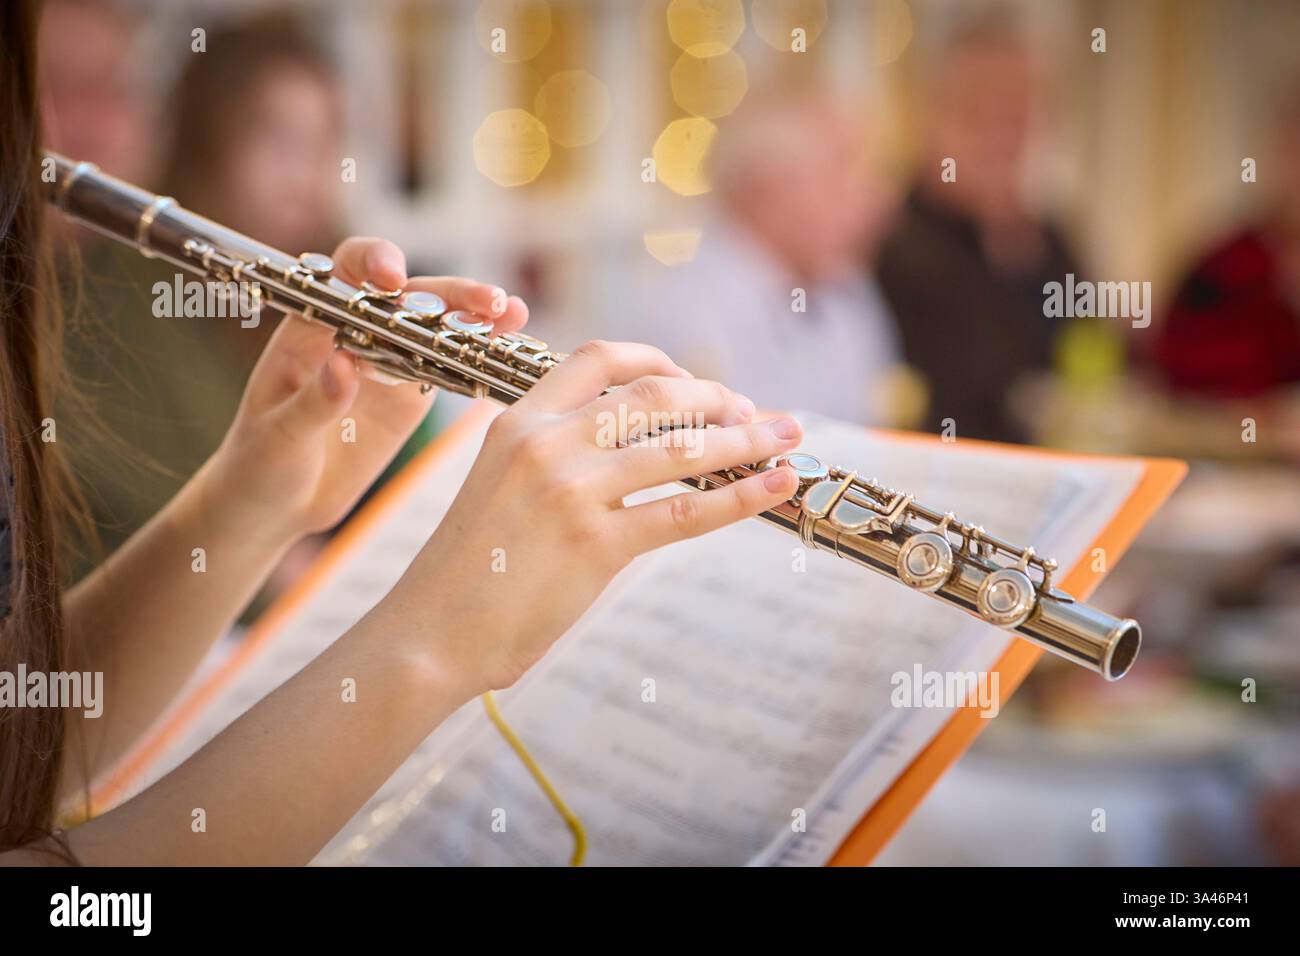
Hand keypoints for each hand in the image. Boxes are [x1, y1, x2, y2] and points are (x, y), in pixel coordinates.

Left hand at [198, 237, 528, 545]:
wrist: (278, 504)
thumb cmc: (260, 463)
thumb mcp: (277, 436)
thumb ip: (312, 401)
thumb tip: (344, 365)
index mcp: (311, 327)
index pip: (344, 273)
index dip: (371, 264)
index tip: (392, 278)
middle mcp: (356, 334)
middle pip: (409, 295)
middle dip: (450, 293)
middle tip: (486, 302)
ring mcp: (389, 364)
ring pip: (438, 329)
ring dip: (477, 319)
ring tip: (512, 316)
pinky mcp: (412, 396)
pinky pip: (449, 371)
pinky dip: (480, 360)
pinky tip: (511, 352)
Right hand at [376, 340, 802, 697]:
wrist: (429, 633)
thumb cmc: (469, 566)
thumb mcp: (498, 482)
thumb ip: (553, 451)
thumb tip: (631, 443)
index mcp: (519, 418)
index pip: (603, 357)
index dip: (661, 361)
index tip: (696, 381)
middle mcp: (547, 442)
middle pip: (657, 395)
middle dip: (720, 398)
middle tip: (756, 415)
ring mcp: (573, 491)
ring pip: (684, 448)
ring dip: (748, 440)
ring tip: (788, 440)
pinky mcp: (596, 545)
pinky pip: (688, 511)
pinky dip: (743, 496)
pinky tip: (778, 486)